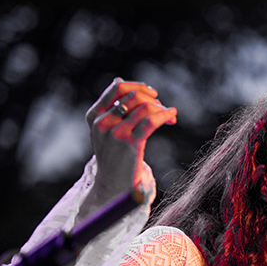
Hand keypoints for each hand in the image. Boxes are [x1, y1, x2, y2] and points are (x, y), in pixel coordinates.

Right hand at [85, 77, 176, 201]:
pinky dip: (165, 115)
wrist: (112, 185)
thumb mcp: (106, 129)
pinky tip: (172, 117)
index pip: (118, 88)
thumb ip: (111, 108)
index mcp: (95, 115)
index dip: (139, 87)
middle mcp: (102, 122)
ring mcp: (115, 133)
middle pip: (134, 96)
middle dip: (153, 99)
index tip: (153, 94)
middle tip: (164, 108)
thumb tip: (119, 80)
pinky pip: (151, 121)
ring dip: (161, 109)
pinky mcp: (130, 144)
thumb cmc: (113, 156)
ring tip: (170, 116)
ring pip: (144, 107)